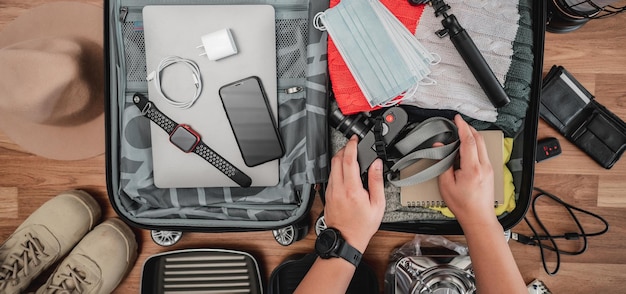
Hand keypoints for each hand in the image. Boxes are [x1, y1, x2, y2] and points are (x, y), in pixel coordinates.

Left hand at [324, 136, 385, 252]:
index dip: (351, 146)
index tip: (355, 140)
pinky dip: (337, 169)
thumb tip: (377, 165)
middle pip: (336, 160)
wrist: (346, 240)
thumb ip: (376, 182)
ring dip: (340, 158)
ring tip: (350, 157)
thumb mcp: (377, 204)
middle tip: (353, 146)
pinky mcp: (327, 195)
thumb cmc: (362, 226)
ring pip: (332, 167)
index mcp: (352, 189)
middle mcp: (338, 188)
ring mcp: (330, 191)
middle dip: (344, 149)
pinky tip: (345, 172)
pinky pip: (330, 176)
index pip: (348, 160)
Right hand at [438, 115, 494, 225]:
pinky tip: (467, 149)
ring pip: (482, 145)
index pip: (468, 141)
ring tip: (461, 134)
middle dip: (468, 128)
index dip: (462, 127)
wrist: (479, 217)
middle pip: (478, 139)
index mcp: (472, 168)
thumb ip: (443, 164)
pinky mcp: (490, 171)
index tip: (457, 119)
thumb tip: (440, 148)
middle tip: (458, 123)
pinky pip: (483, 152)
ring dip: (472, 136)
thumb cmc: (463, 205)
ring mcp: (489, 168)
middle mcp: (484, 166)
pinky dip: (475, 145)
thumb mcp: (446, 185)